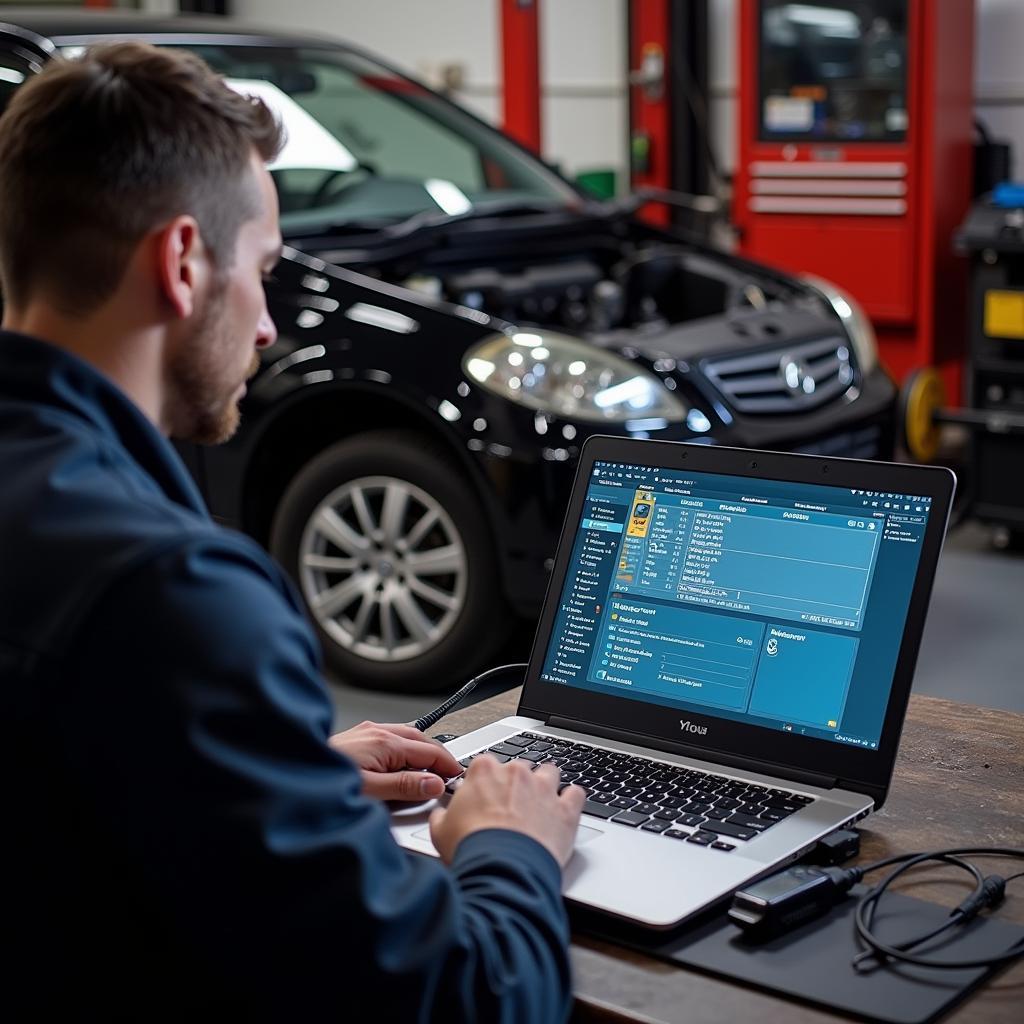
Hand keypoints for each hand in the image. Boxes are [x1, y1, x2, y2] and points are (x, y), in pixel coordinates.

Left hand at [328, 721, 461, 801]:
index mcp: (384, 742)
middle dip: (438, 756)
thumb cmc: (321, 782)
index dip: (447, 766)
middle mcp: (376, 732)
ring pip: (406, 737)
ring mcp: (366, 732)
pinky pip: (391, 739)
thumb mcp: (370, 792)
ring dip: (422, 751)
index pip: (429, 752)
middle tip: (449, 774)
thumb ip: (404, 787)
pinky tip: (403, 763)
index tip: (458, 778)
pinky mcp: (358, 738)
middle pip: (420, 740)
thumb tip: (433, 783)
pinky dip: (405, 750)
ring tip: (431, 770)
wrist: (291, 771)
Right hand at [429, 756, 584, 866]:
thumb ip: (441, 816)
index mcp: (485, 771)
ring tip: (539, 805)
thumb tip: (439, 815)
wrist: (502, 871)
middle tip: (509, 809)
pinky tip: (564, 810)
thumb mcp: (440, 831)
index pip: (485, 765)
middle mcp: (517, 773)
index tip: (483, 796)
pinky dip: (572, 800)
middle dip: (515, 785)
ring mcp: (544, 789)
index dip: (484, 783)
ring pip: (550, 773)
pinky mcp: (565, 809)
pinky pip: (576, 794)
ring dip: (545, 785)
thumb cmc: (471, 849)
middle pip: (518, 769)